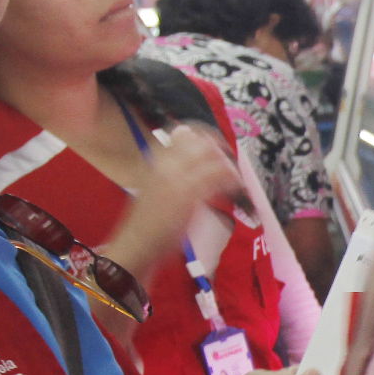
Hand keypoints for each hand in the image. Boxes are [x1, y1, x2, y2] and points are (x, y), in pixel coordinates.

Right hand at [100, 124, 241, 281]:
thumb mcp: (155, 183)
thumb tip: (186, 144)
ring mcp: (178, 178)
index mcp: (157, 160)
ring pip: (213, 158)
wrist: (138, 241)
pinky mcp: (190, 195)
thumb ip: (172, 166)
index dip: (205, 136)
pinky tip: (235, 186)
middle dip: (221, 149)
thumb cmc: (147, 217)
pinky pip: (218, 178)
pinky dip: (231, 180)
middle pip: (202, 142)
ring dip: (229, 165)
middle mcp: (166, 164)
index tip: (217, 145)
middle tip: (230, 161)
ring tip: (234, 176)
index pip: (184, 133)